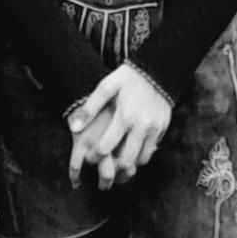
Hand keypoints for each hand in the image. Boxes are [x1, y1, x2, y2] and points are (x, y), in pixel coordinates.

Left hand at [67, 63, 172, 188]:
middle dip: (113, 168)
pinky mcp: (162, 128)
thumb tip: (74, 128)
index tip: (89, 155)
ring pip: (142, 160)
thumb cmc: (128, 77)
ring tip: (118, 159)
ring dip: (129, 163)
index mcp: (124, 117)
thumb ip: (90, 108)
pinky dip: (142, 154)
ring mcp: (154, 129)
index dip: (94, 156)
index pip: (106, 148)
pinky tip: (132, 148)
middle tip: (104, 166)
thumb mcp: (106, 86)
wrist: (158, 70)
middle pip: (126, 161)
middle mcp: (141, 127)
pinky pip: (152, 150)